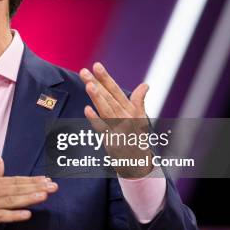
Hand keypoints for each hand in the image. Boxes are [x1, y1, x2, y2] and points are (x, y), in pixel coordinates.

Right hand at [0, 157, 58, 229]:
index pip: (15, 180)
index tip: (46, 179)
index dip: (32, 180)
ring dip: (29, 197)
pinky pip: (1, 216)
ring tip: (44, 195)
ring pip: (12, 200)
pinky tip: (27, 215)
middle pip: (17, 188)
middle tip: (53, 186)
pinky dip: (14, 215)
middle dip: (36, 187)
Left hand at [79, 62, 152, 178]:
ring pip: (107, 111)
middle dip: (97, 83)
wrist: (139, 164)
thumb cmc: (137, 139)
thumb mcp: (141, 119)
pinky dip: (96, 120)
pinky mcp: (113, 142)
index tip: (96, 65)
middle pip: (109, 98)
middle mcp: (125, 118)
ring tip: (89, 85)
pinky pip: (103, 130)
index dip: (106, 78)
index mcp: (130, 110)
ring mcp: (119, 130)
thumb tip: (145, 85)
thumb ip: (139, 101)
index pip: (116, 90)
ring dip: (98, 98)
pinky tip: (87, 109)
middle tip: (85, 71)